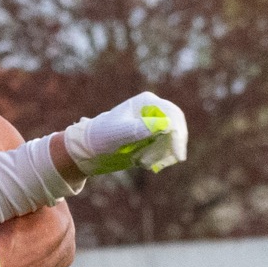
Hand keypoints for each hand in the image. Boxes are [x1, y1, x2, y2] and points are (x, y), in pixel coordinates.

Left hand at [61, 92, 188, 176]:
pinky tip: (142, 163)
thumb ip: (140, 128)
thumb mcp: (118, 133)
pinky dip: (158, 158)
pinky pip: (165, 148)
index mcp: (147, 102)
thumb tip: (165, 125)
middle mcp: (153, 111)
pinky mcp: (152, 138)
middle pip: (176, 128)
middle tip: (152, 164)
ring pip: (171, 141)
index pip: (173, 115)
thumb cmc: (100, 136)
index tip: (177, 156)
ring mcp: (154, 124)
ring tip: (140, 162)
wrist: (88, 148)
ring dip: (160, 154)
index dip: (179, 134)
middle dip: (169, 147)